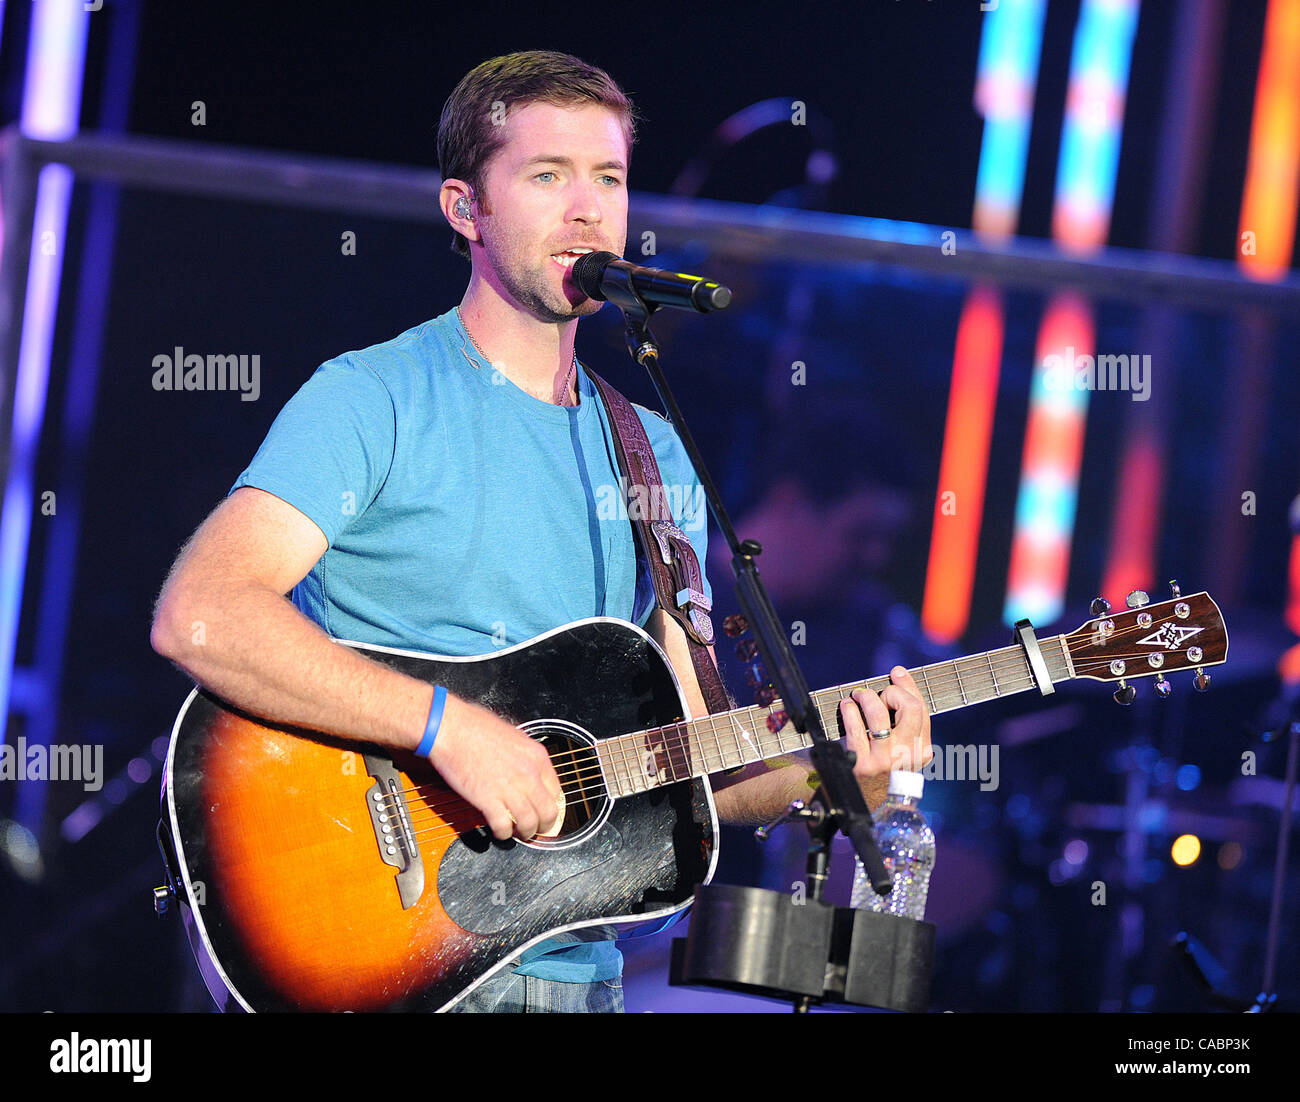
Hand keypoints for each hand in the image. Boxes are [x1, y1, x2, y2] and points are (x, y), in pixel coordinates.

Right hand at [427, 694, 565, 841]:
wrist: (449, 727)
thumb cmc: (474, 725)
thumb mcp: (512, 734)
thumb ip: (524, 756)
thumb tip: (527, 769)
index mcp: (536, 755)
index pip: (556, 791)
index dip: (550, 805)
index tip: (543, 811)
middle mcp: (528, 773)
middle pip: (549, 812)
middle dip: (543, 826)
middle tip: (536, 829)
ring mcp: (509, 787)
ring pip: (530, 824)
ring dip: (525, 834)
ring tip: (518, 833)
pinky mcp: (488, 799)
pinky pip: (503, 826)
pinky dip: (503, 834)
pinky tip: (499, 831)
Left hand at [837, 666, 931, 807]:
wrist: (862, 806)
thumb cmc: (881, 772)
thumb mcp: (904, 754)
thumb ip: (906, 726)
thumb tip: (899, 682)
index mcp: (922, 750)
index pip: (922, 710)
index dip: (909, 687)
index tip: (897, 673)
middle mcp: (908, 756)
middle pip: (909, 707)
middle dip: (892, 692)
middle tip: (878, 693)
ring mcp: (885, 761)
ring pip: (879, 713)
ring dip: (865, 697)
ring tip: (858, 696)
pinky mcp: (862, 765)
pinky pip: (855, 727)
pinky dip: (849, 711)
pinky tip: (846, 707)